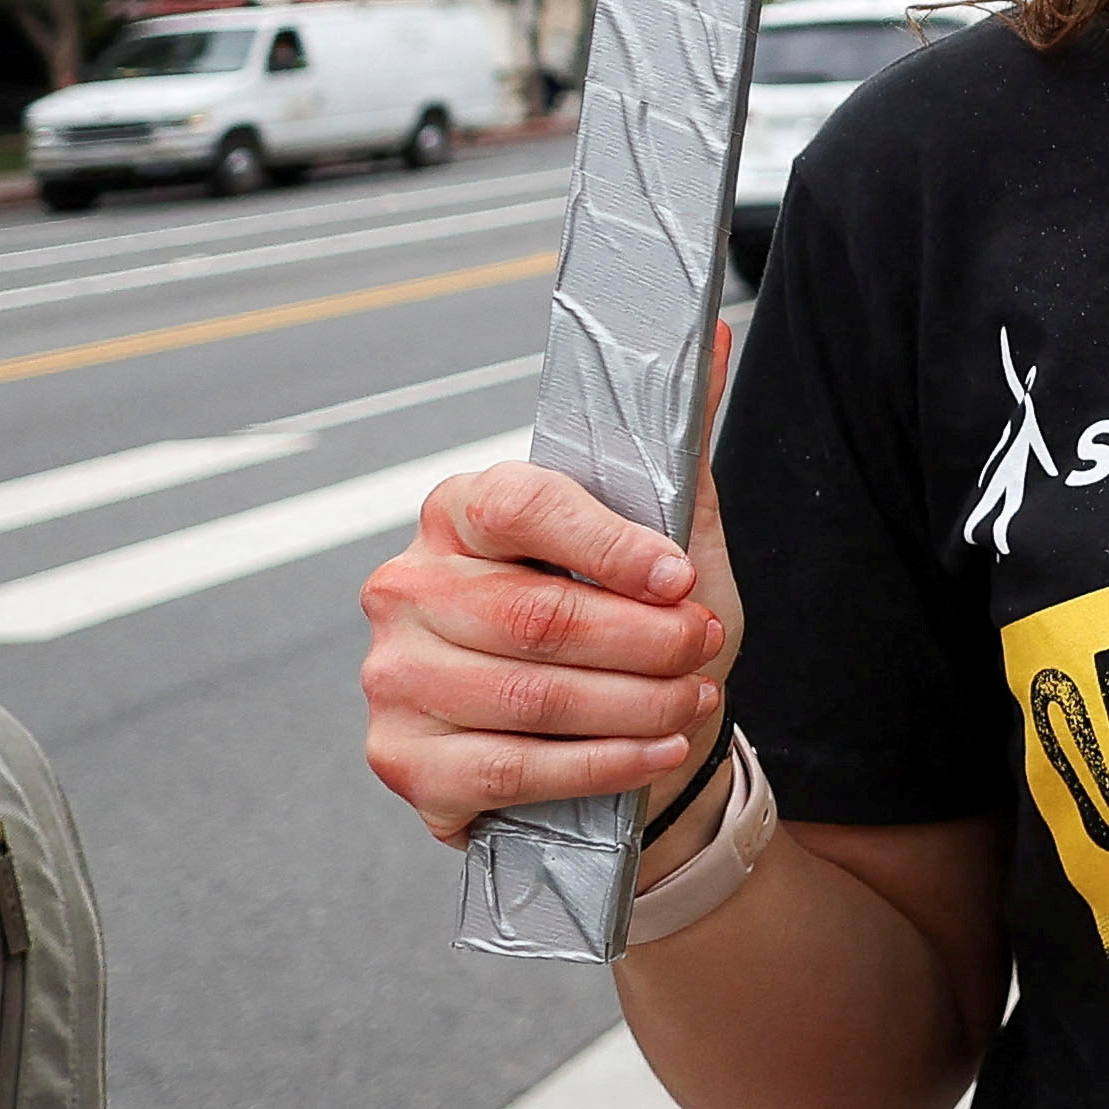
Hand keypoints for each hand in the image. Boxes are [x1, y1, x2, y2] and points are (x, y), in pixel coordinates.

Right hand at [361, 454, 735, 844]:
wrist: (607, 746)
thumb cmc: (633, 627)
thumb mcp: (666, 537)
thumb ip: (676, 450)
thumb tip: (714, 340)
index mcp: (459, 513)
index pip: (521, 506)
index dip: (610, 545)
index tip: (679, 578)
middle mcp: (408, 588)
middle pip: (535, 615)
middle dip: (644, 638)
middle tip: (703, 644)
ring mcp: (394, 678)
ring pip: (531, 697)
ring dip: (636, 704)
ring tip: (690, 697)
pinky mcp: (404, 760)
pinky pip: (513, 768)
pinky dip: (602, 764)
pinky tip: (654, 750)